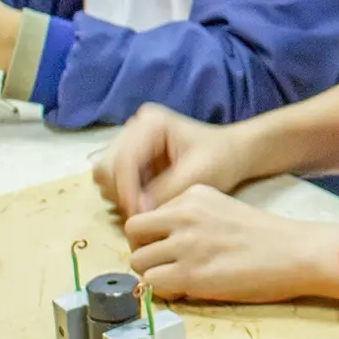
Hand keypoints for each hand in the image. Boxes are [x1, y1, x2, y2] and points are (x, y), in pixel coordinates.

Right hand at [94, 104, 259, 218]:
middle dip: (121, 193)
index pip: (123, 159)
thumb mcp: (198, 176)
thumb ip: (165, 192)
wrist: (232, 154)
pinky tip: (148, 201)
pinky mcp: (131, 155)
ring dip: (121, 195)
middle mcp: (135, 126)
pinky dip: (126, 194)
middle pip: (106, 166)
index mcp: (151, 123)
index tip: (138, 215)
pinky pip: (115, 180)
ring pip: (106, 175)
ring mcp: (130, 140)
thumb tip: (137, 212)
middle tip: (143, 215)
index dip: (126, 190)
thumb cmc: (221, 160)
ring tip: (149, 207)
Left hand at [123, 184, 338, 302]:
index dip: (155, 233)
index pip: (150, 212)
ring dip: (152, 273)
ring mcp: (185, 244)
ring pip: (137, 261)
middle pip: (133, 231)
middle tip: (162, 263)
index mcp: (193, 194)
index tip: (172, 246)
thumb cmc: (268, 236)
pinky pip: (152, 284)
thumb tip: (166, 241)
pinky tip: (185, 291)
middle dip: (142, 249)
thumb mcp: (224, 210)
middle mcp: (183, 214)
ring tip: (176, 280)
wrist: (296, 253)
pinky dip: (164, 291)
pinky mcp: (189, 275)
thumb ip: (193, 218)